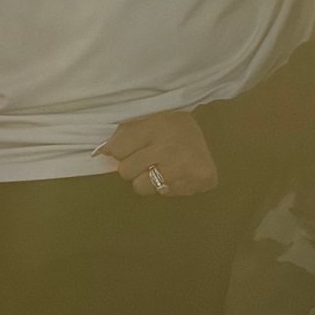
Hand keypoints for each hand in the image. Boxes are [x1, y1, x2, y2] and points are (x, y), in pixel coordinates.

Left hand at [102, 109, 219, 197]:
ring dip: (148, 181)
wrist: (214, 131)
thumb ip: (123, 136)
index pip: (118, 149)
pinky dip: (168, 186)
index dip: (122, 151)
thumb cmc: (172, 126)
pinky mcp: (200, 180)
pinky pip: (165, 194)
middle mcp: (169, 148)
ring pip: (141, 188)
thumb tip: (101, 153)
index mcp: (155, 127)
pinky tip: (178, 173)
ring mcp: (184, 167)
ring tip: (162, 168)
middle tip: (149, 158)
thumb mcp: (148, 121)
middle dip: (134, 167)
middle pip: (126, 171)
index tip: (133, 147)